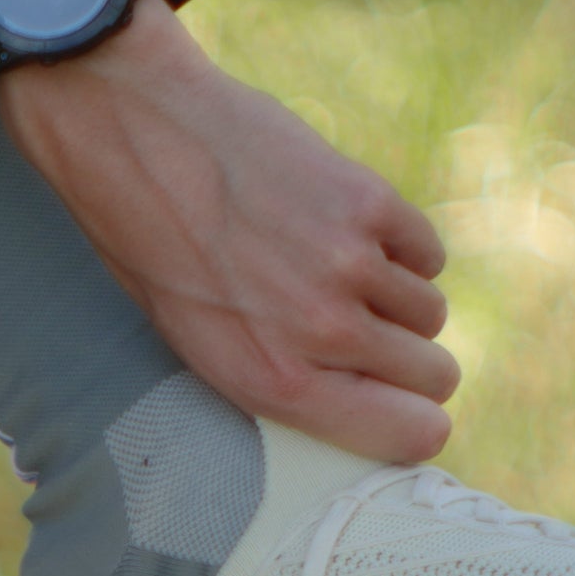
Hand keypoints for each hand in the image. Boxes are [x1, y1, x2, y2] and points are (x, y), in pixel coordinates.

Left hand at [0, 0, 459, 464]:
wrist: (139, 140)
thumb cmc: (155, 253)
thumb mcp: (200, 347)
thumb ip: (281, 379)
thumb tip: (360, 399)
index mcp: (272, 383)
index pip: (409, 435)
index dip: (417, 424)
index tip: (407, 407)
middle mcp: (320, 333)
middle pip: (435, 375)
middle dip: (414, 364)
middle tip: (377, 339)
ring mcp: (349, 265)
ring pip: (430, 312)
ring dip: (398, 301)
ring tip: (341, 275)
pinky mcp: (368, 201)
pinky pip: (427, 253)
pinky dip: (401, 248)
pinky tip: (351, 233)